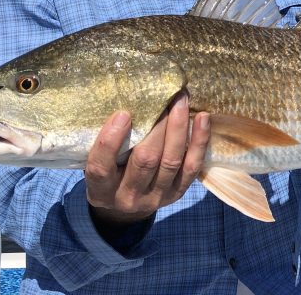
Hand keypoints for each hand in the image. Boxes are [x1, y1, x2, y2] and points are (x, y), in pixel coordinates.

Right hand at [85, 92, 209, 227]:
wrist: (125, 202)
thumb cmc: (109, 170)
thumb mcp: (98, 160)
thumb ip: (105, 140)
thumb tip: (123, 101)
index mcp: (100, 190)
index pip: (101, 168)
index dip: (110, 141)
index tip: (123, 114)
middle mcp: (128, 197)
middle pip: (145, 160)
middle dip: (157, 127)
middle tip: (164, 98)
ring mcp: (155, 197)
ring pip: (170, 161)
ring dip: (178, 127)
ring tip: (181, 101)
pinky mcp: (177, 193)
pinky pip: (192, 166)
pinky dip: (199, 141)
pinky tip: (203, 118)